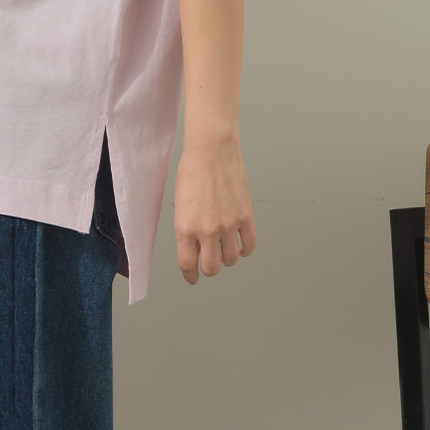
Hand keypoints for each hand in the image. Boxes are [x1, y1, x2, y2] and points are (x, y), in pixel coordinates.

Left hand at [172, 138, 255, 283]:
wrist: (212, 151)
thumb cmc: (192, 172)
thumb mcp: (180, 205)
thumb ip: (187, 229)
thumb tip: (197, 250)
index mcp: (185, 228)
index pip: (188, 265)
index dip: (190, 276)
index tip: (193, 278)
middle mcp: (207, 230)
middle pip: (212, 268)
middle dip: (208, 268)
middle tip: (208, 261)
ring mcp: (229, 225)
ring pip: (231, 259)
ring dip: (227, 257)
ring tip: (223, 246)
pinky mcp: (246, 217)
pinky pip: (249, 246)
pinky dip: (245, 250)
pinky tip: (239, 243)